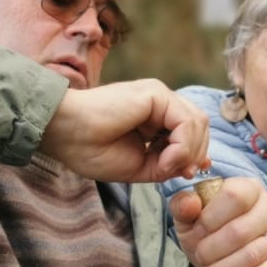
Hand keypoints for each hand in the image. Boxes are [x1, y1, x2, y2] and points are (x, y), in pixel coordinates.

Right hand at [39, 78, 210, 182]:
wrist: (67, 134)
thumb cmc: (91, 149)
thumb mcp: (140, 165)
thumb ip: (168, 164)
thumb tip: (197, 164)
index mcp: (154, 118)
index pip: (191, 131)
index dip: (196, 153)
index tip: (188, 173)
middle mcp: (159, 103)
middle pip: (199, 126)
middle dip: (196, 154)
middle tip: (180, 173)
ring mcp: (158, 96)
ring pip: (197, 123)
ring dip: (188, 152)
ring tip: (165, 167)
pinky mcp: (155, 93)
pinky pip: (186, 121)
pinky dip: (182, 146)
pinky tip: (164, 159)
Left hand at [167, 176, 266, 266]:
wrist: (228, 257)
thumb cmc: (209, 232)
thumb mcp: (190, 218)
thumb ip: (183, 207)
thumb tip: (189, 204)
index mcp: (249, 188)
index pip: (234, 196)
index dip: (210, 219)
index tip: (194, 235)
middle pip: (240, 230)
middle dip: (212, 250)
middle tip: (198, 260)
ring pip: (254, 254)